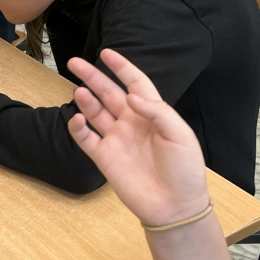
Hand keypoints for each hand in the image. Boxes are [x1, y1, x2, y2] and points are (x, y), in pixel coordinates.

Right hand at [66, 49, 210, 227]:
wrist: (175, 206)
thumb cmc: (184, 169)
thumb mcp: (180, 135)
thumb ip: (157, 111)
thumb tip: (130, 97)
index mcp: (152, 115)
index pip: (135, 84)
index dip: (122, 68)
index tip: (107, 53)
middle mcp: (131, 123)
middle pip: (108, 93)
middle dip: (92, 77)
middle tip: (74, 62)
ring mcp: (116, 139)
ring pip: (95, 112)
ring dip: (86, 100)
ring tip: (78, 89)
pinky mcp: (104, 157)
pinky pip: (85, 139)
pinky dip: (77, 128)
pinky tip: (76, 118)